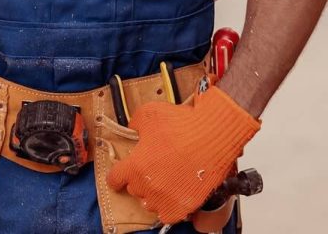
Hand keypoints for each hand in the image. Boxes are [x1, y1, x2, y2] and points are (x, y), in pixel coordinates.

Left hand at [107, 86, 259, 224]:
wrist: (212, 136)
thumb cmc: (182, 125)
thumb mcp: (149, 113)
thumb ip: (135, 124)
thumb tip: (132, 130)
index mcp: (136, 166)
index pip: (115, 179)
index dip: (117, 174)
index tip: (120, 173)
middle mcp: (148, 187)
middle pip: (134, 189)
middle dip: (140, 177)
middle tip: (153, 165)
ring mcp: (166, 199)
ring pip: (150, 202)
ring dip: (154, 192)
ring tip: (165, 178)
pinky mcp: (183, 207)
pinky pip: (168, 214)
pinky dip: (169, 206)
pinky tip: (174, 192)